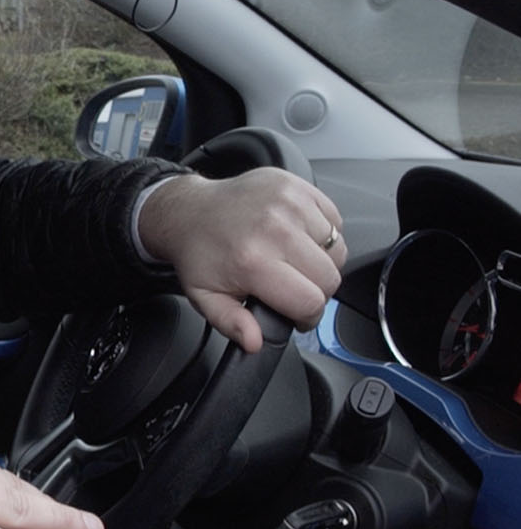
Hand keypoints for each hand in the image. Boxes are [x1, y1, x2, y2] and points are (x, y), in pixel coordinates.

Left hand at [137, 169, 345, 351]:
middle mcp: (276, 229)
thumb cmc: (200, 253)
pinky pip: (335, 221)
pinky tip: (297, 237)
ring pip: (337, 249)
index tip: (298, 315)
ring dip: (322, 261)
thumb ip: (231, 323)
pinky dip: (323, 234)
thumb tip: (254, 342)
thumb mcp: (205, 296)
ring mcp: (290, 203)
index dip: (307, 316)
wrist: (191, 211)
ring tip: (293, 260)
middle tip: (293, 287)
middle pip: (330, 277)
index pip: (311, 301)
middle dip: (316, 291)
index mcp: (253, 261)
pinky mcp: (299, 186)